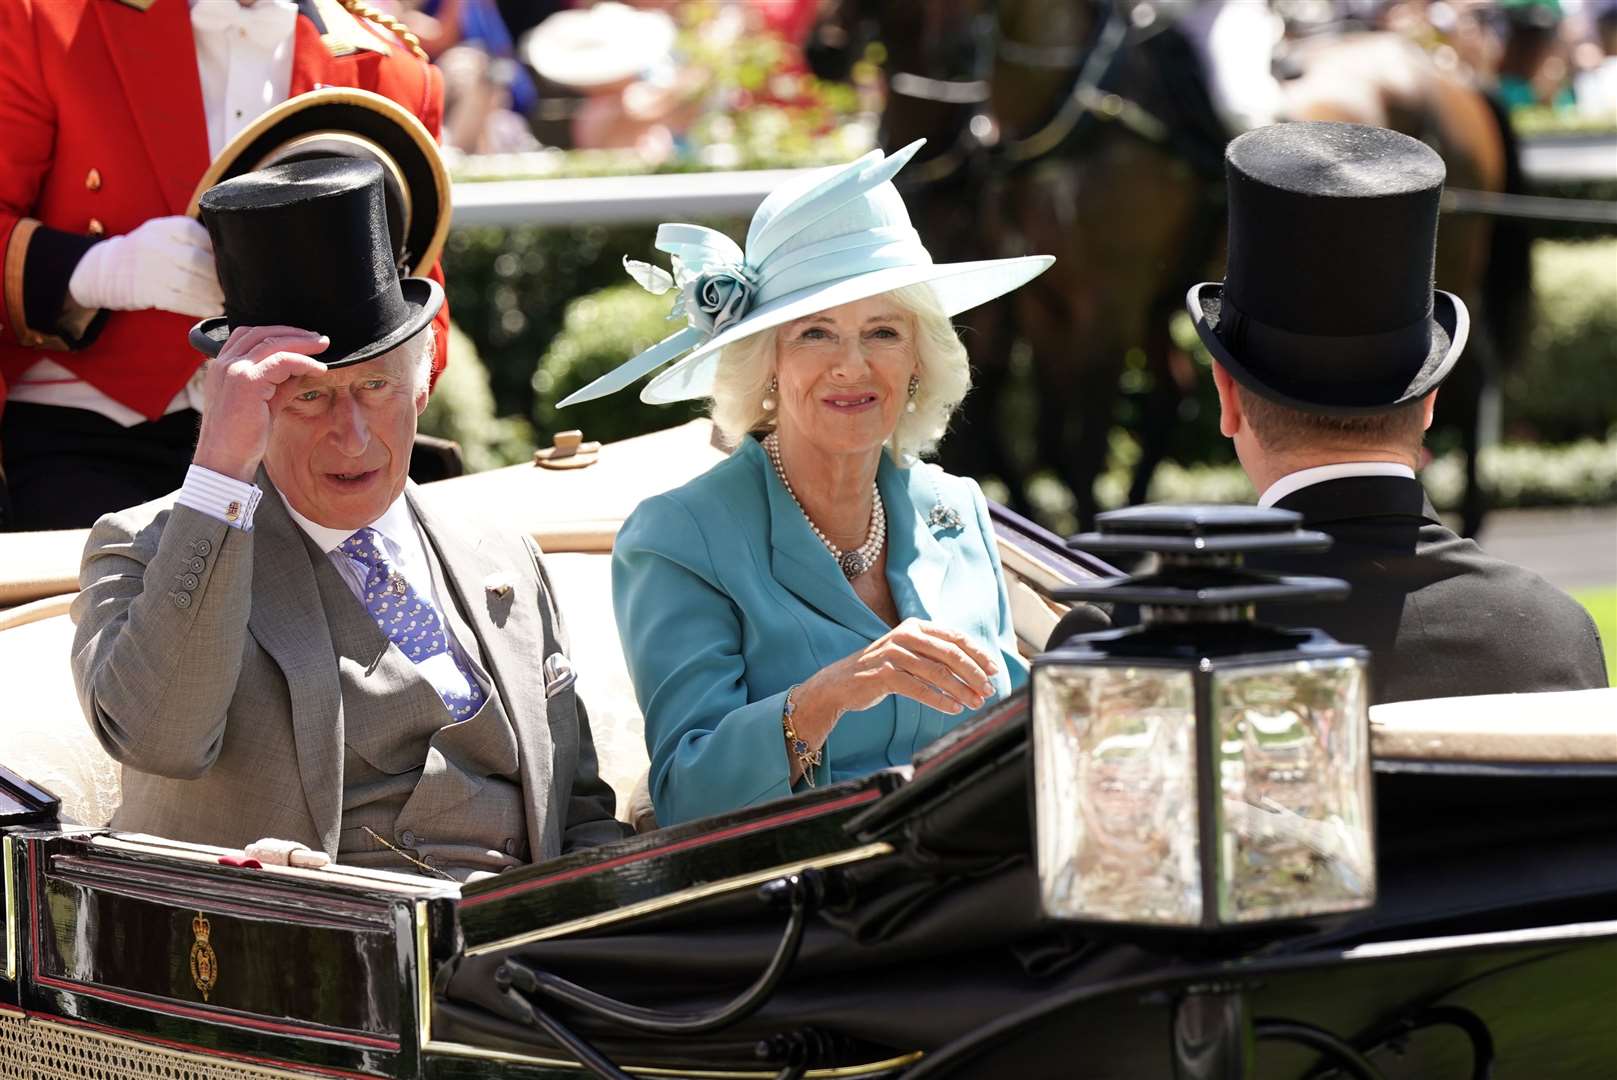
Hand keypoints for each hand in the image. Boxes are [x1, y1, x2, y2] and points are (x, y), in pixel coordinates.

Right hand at [67, 215, 224, 317]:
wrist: (104, 269)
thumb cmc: (146, 253)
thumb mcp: (162, 236)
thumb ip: (190, 241)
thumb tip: (231, 257)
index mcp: (162, 227)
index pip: (196, 234)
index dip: (218, 251)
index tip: (233, 263)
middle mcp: (153, 244)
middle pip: (196, 260)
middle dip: (219, 277)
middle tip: (233, 287)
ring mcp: (147, 268)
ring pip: (189, 283)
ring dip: (212, 295)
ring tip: (225, 300)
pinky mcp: (144, 291)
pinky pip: (177, 300)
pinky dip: (199, 306)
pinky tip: (212, 309)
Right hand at [193, 326, 328, 482]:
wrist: (225, 460)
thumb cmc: (244, 436)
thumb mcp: (264, 402)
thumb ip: (279, 383)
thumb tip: (302, 369)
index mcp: (222, 366)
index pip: (249, 334)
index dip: (277, 332)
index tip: (304, 338)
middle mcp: (223, 363)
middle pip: (261, 332)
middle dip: (293, 332)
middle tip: (320, 339)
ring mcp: (233, 370)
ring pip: (272, 343)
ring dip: (302, 342)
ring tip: (323, 346)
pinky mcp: (247, 381)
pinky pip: (282, 361)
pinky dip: (303, 361)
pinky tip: (319, 369)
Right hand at [792, 619, 1001, 747]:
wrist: (839, 683)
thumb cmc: (881, 670)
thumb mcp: (908, 654)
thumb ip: (934, 654)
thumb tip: (974, 669)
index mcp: (915, 626)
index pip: (955, 637)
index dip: (977, 654)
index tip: (994, 670)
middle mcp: (905, 635)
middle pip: (950, 653)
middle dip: (973, 673)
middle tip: (989, 690)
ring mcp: (894, 653)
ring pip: (937, 673)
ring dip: (961, 690)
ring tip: (975, 703)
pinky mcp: (884, 674)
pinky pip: (919, 689)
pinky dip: (940, 700)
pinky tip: (954, 709)